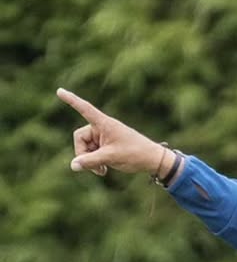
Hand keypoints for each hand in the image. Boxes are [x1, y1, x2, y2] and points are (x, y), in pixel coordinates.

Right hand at [56, 88, 171, 177]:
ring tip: (102, 171)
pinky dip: (96, 162)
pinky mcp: (106, 145)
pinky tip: (104, 170)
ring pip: (86, 148)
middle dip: (84, 154)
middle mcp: (101, 127)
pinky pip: (93, 153)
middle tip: (95, 167)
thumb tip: (73, 166)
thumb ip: (90, 161)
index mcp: (103, 123)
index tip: (59, 91)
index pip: (83, 109)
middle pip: (80, 139)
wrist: (152, 160)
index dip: (71, 100)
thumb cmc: (134, 154)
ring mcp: (103, 137)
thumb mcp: (110, 158)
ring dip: (91, 161)